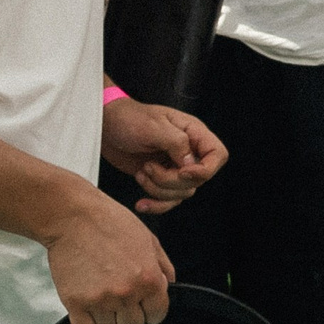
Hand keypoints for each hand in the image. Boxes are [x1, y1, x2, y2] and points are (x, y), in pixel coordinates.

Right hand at [39, 188, 174, 323]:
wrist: (74, 217)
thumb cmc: (111, 224)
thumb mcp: (150, 241)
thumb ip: (164, 268)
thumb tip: (170, 288)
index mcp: (149, 279)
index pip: (157, 316)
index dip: (151, 310)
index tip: (142, 304)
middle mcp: (127, 293)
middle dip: (129, 316)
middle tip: (121, 300)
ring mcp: (100, 300)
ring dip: (107, 320)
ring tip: (103, 299)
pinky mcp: (75, 303)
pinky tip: (88, 307)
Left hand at [100, 96, 229, 214]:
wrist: (106, 126)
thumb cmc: (129, 118)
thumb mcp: (154, 126)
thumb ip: (177, 143)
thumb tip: (190, 165)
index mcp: (193, 133)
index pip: (218, 155)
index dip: (205, 169)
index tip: (182, 172)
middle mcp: (188, 151)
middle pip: (197, 180)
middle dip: (170, 181)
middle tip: (149, 167)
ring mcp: (174, 167)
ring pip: (182, 192)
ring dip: (158, 189)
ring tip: (142, 172)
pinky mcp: (160, 179)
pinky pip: (168, 200)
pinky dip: (156, 205)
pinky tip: (141, 203)